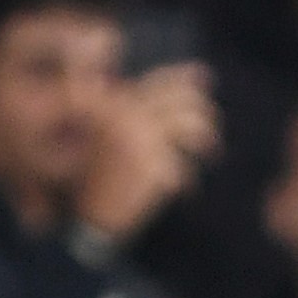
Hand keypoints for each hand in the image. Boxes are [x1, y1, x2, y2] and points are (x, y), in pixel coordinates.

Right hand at [75, 60, 218, 241]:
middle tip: (213, 120)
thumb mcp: (105, 140)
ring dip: (206, 138)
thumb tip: (170, 101)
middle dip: (202, 107)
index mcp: (114, 105)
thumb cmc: (93, 183)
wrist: (84, 219)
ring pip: (189, 126)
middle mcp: (128, 114)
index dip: (183, 78)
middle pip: (179, 98)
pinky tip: (186, 190)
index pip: (158, 82)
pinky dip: (186, 180)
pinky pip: (182, 167)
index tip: (203, 77)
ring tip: (212, 152)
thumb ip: (130, 118)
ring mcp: (141, 137)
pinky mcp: (152, 165)